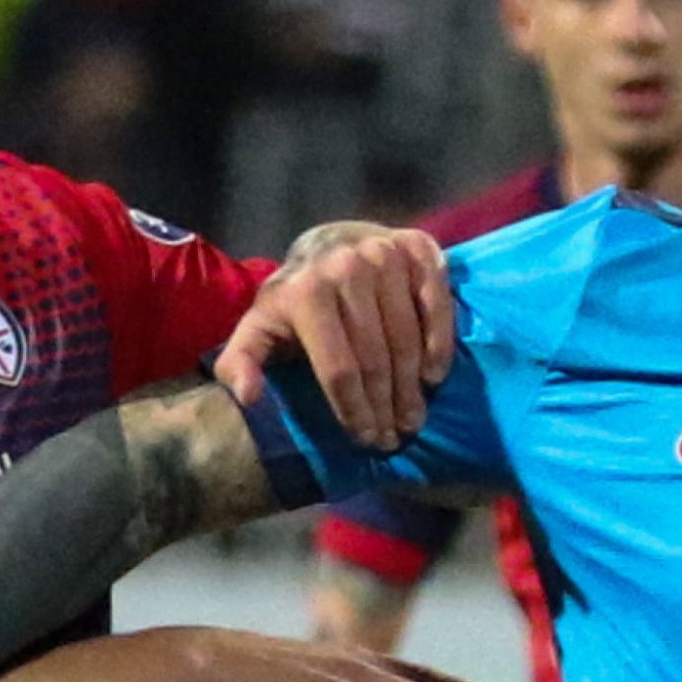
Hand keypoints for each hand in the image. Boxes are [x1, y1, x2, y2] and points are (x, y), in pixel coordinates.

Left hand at [214, 224, 454, 449]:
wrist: (331, 242)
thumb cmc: (298, 298)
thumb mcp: (260, 327)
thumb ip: (241, 361)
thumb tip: (248, 398)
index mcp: (306, 292)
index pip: (337, 368)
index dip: (353, 411)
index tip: (366, 440)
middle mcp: (346, 267)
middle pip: (375, 358)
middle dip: (385, 407)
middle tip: (394, 437)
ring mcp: (385, 255)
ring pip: (407, 338)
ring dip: (412, 387)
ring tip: (412, 418)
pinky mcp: (418, 248)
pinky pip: (436, 304)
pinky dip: (439, 343)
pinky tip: (433, 376)